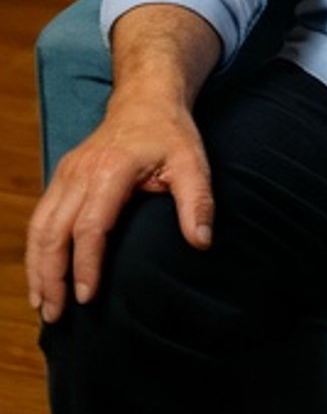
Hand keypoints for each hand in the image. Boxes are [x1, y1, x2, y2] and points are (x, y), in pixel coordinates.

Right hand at [25, 97, 213, 322]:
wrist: (145, 99)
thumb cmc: (170, 134)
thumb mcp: (193, 163)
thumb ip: (198, 202)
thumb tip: (202, 242)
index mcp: (111, 170)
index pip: (91, 226)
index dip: (86, 264)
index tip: (87, 297)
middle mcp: (80, 172)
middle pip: (54, 232)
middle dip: (51, 276)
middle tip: (55, 314)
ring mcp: (66, 174)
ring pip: (40, 227)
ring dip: (37, 267)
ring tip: (43, 304)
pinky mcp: (61, 177)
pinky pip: (40, 218)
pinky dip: (36, 249)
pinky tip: (40, 275)